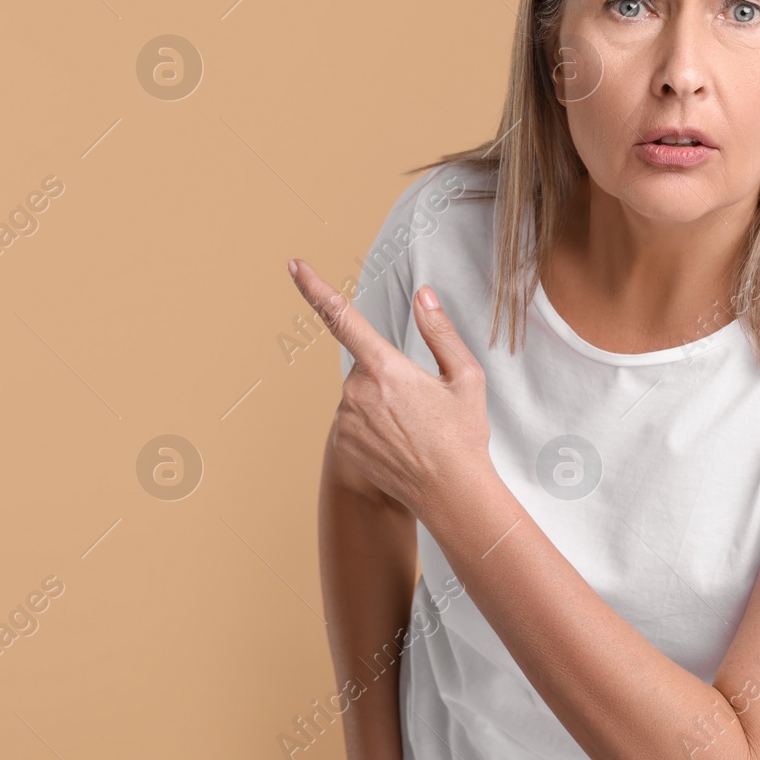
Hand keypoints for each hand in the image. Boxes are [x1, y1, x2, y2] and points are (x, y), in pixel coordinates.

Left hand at [287, 257, 493, 519]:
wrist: (451, 495)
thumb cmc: (463, 435)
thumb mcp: (465, 376)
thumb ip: (440, 331)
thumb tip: (424, 295)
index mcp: (386, 368)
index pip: (343, 318)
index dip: (315, 287)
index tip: (294, 264)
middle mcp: (358, 392)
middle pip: (366, 367)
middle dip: (388, 376)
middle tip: (421, 406)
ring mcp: (346, 421)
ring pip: (358, 396)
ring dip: (380, 404)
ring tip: (413, 430)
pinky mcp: (341, 444)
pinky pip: (352, 422)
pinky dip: (372, 427)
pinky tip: (398, 445)